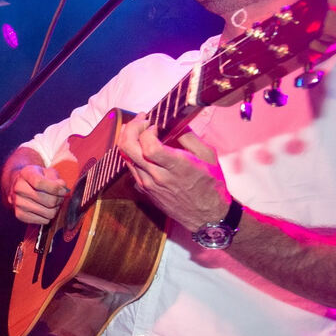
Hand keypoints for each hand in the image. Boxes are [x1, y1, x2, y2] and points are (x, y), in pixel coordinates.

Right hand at [2, 158, 68, 224]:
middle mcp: (19, 188)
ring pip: (48, 213)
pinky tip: (45, 209)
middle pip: (48, 201)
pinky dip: (48, 217)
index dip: (56, 188)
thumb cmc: (38, 178)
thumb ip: (56, 178)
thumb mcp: (47, 172)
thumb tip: (62, 188)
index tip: (63, 191)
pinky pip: (43, 221)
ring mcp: (18, 203)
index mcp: (26, 174)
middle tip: (59, 197)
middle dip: (58, 200)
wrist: (20, 186)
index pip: (40, 183)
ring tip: (53, 204)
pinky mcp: (19, 215)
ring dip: (55, 209)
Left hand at [116, 116, 229, 230]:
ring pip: (125, 157)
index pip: (149, 146)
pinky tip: (140, 145)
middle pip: (129, 149)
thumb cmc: (211, 185)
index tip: (156, 123)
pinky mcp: (144, 190)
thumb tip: (174, 121)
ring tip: (138, 128)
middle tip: (141, 119)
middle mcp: (158, 176)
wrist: (206, 216)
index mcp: (177, 167)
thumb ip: (189, 136)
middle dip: (131, 128)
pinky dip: (131, 153)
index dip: (147, 130)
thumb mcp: (208, 156)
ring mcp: (148, 184)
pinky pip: (130, 167)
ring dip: (128, 139)